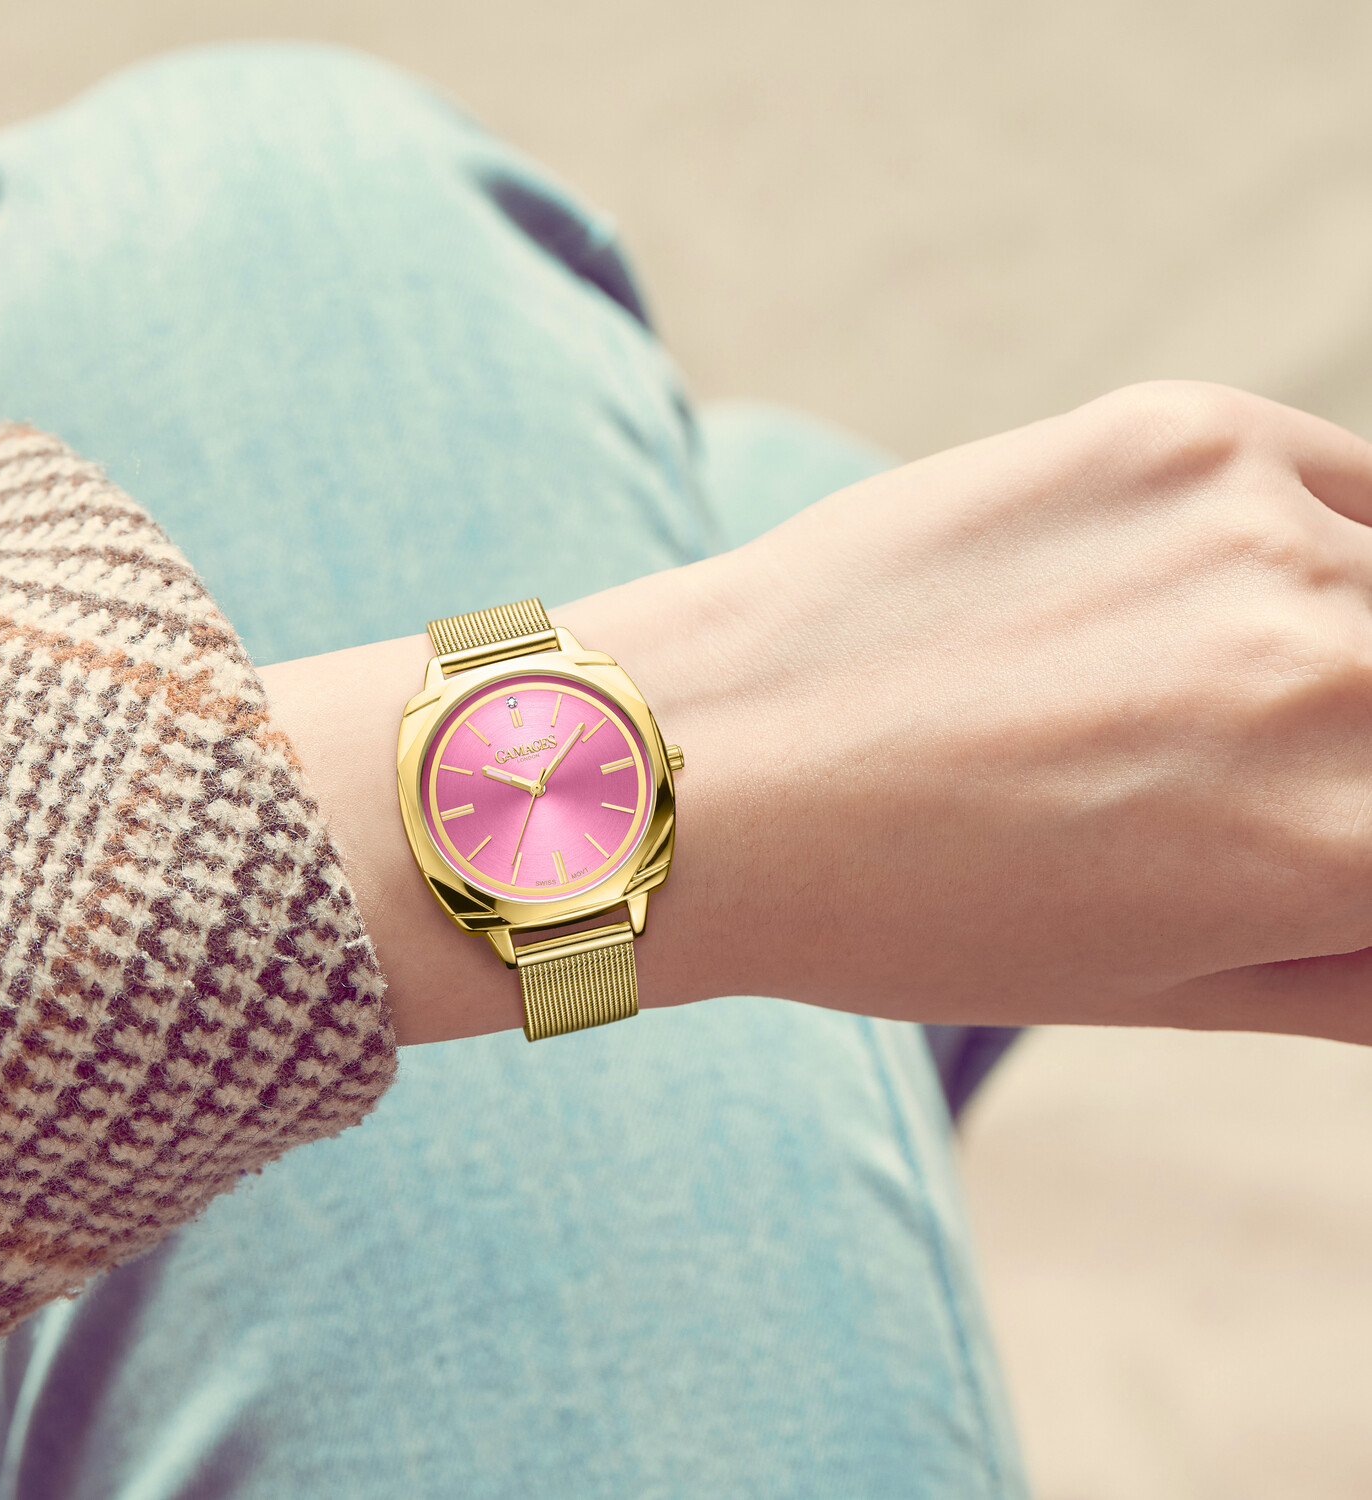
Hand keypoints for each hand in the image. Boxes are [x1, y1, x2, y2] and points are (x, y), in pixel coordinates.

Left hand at [265, 381, 1371, 1045]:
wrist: (704, 758)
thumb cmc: (901, 907)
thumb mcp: (1152, 984)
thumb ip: (1351, 969)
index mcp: (1339, 851)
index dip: (1352, 859)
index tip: (1299, 844)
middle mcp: (1338, 675)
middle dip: (1343, 771)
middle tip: (1227, 788)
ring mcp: (1258, 532)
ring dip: (1333, 659)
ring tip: (1170, 703)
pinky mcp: (1183, 431)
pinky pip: (1326, 490)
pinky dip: (1296, 553)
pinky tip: (1182, 604)